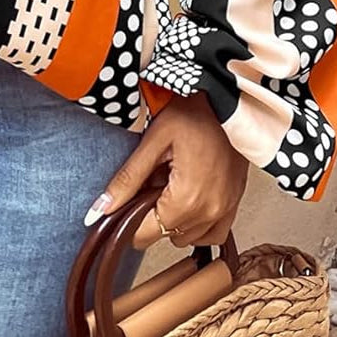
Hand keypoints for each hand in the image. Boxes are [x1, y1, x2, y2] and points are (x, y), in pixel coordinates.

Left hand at [85, 90, 249, 249]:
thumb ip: (127, 179)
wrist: (228, 99)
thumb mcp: (153, 142)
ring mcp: (226, 209)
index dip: (128, 221)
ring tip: (170, 184)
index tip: (126, 200)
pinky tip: (187, 198)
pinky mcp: (235, 202)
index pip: (146, 234)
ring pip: (187, 236)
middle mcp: (211, 211)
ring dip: (174, 218)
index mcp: (188, 199)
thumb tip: (101, 208)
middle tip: (151, 180)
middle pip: (165, 234)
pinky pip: (213, 232)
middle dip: (151, 214)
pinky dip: (197, 223)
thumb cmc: (194, 112)